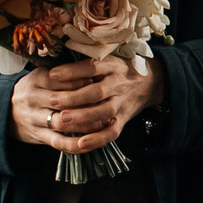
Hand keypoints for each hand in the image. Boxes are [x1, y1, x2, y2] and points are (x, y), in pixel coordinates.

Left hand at [11, 57, 166, 153]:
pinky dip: (97, 139)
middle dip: (73, 97)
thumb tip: (53, 68)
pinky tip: (81, 143)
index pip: (92, 68)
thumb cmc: (119, 70)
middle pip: (97, 92)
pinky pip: (112, 132)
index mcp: (113, 66)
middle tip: (51, 100)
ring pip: (103, 112)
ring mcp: (122, 103)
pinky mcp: (123, 119)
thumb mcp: (108, 59)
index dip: (72, 71)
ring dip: (82, 117)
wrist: (151, 82)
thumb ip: (85, 64)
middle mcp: (118, 84)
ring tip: (61, 120)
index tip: (52, 74)